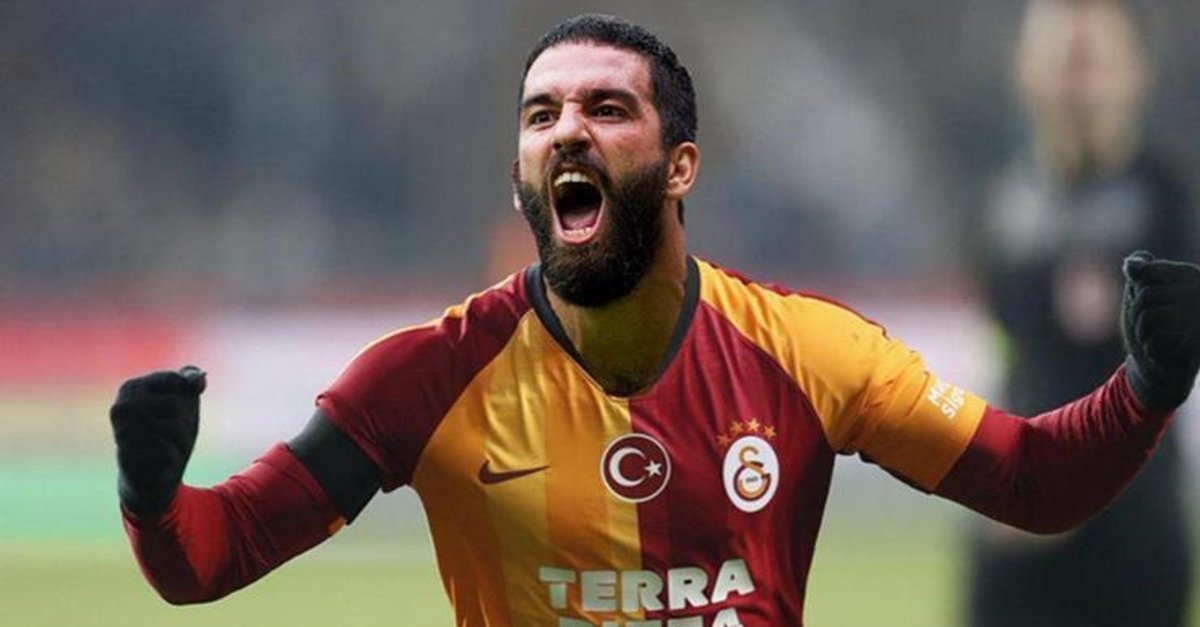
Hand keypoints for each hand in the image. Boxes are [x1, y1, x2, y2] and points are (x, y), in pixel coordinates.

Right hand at [110, 366, 206, 515]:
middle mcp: (121, 407)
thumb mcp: (185, 402)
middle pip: (178, 405)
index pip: (177, 380)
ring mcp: (122, 433)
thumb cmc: (169, 434)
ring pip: (176, 428)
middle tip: (170, 436)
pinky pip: (169, 452)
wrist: (153, 477)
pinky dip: (172, 458)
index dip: (186, 399)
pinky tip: (159, 462)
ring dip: (180, 441)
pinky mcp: (129, 458)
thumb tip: (199, 379)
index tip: (171, 413)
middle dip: (185, 423)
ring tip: (165, 448)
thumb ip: (191, 383)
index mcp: (131, 388)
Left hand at [1122, 251, 1199, 410]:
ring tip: (1155, 338)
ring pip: (1149, 315)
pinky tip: (1162, 352)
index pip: (1147, 272)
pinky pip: (1155, 338)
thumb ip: (1140, 274)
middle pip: (1146, 294)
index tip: (1148, 303)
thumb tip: (1131, 265)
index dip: (1137, 290)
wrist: (1160, 369)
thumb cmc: (1151, 327)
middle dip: (1137, 313)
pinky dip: (1149, 348)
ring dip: (1142, 332)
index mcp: (1191, 276)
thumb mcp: (1141, 294)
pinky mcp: (1196, 343)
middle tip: (1150, 327)